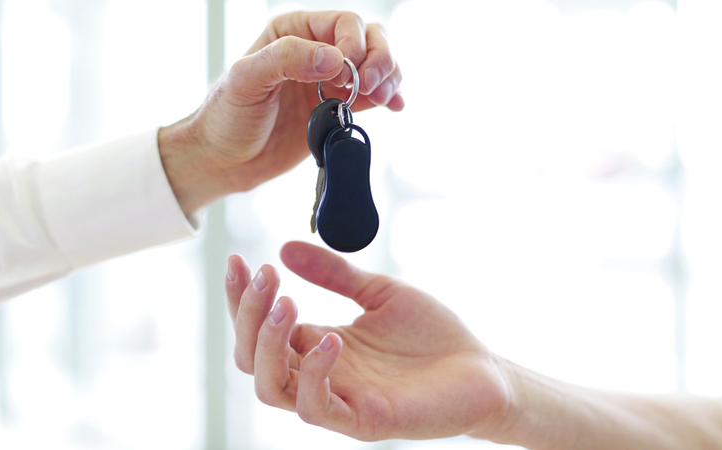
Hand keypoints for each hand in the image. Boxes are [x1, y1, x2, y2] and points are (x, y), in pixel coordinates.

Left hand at [159, 11, 403, 214]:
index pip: (343, 23)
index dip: (355, 45)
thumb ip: (286, 60)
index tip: (349, 74)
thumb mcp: (246, 80)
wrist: (224, 161)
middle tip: (372, 87)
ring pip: (377, 65)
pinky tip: (394, 106)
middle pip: (369, 38)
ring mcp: (330, 81)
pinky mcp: (338, 108)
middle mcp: (315, 51)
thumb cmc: (226, 117)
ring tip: (383, 98)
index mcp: (293, 33)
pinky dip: (390, 97)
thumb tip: (334, 58)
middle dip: (380, 59)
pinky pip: (374, 96)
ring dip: (389, 77)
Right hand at [225, 241, 512, 440]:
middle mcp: (319, 375)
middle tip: (266, 276)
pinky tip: (331, 338)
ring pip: (271, 387)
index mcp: (317, 345)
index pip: (259, 329)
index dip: (242, 298)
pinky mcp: (363, 420)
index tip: (238, 259)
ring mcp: (338, 400)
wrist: (483, 369)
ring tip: (286, 303)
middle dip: (248, 315)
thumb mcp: (379, 292)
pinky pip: (317, 409)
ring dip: (268, 344)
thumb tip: (284, 248)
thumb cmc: (432, 335)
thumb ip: (334, 274)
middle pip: (252, 358)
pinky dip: (314, 373)